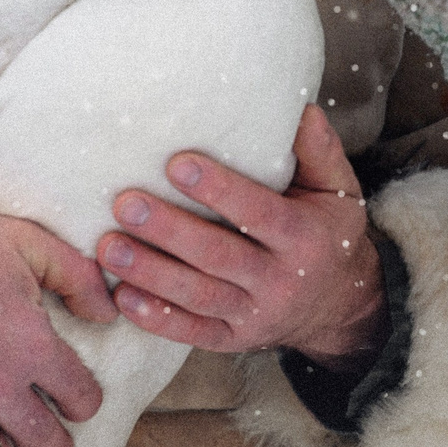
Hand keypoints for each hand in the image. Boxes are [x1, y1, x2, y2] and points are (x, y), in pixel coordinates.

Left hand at [96, 104, 387, 368]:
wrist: (339, 307)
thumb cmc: (327, 233)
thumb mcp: (338, 190)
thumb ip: (319, 150)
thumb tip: (299, 108)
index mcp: (304, 238)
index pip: (258, 212)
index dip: (218, 190)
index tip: (176, 163)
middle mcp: (280, 280)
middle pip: (218, 255)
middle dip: (169, 230)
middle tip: (126, 204)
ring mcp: (254, 315)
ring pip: (197, 295)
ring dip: (150, 272)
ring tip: (108, 247)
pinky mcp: (232, 339)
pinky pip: (190, 332)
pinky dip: (155, 317)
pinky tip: (120, 296)